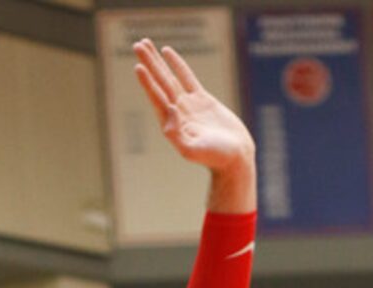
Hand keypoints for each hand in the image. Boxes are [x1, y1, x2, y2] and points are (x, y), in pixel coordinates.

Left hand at [135, 40, 254, 176]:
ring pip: (169, 77)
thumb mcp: (194, 151)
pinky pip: (186, 77)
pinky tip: (167, 52)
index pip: (157, 98)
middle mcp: (177, 113)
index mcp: (172, 124)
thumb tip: (170, 111)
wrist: (234, 158)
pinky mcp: (202, 100)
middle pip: (160, 83)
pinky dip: (177, 65)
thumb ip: (177, 136)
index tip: (139, 66)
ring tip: (145, 44)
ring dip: (157, 61)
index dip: (148, 83)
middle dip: (149, 64)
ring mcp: (188, 105)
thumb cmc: (216, 158)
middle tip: (137, 45)